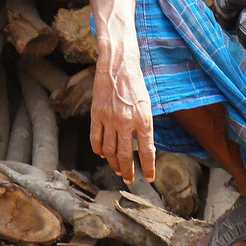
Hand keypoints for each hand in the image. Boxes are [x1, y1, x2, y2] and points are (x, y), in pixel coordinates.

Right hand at [90, 34, 156, 183]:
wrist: (118, 65)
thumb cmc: (136, 85)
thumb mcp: (147, 105)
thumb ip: (144, 126)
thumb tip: (142, 146)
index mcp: (143, 120)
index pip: (147, 151)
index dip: (148, 167)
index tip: (149, 178)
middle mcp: (126, 122)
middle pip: (126, 155)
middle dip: (128, 171)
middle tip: (128, 179)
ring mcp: (110, 119)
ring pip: (109, 150)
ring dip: (113, 163)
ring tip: (117, 170)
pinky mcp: (97, 114)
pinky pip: (95, 138)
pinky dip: (98, 150)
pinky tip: (102, 155)